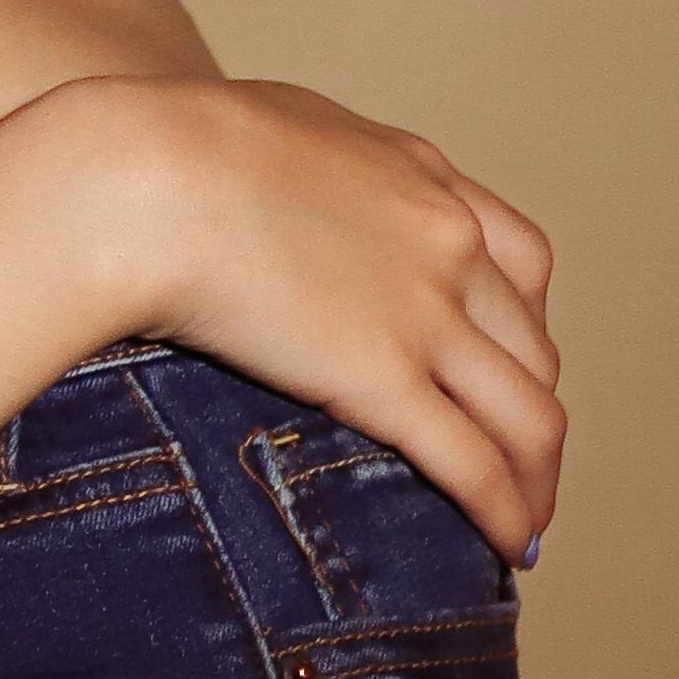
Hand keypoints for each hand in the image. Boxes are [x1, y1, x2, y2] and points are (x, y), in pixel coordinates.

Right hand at [46, 73, 566, 562]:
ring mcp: (423, 314)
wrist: (141, 174)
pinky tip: (512, 549)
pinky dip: (507, 512)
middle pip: (532, 345)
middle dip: (528, 405)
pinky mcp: (384, 380)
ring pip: (529, 414)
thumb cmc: (162, 144)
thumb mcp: (263, 129)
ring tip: (527, 521)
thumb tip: (267, 192)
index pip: (518, 258)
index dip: (523, 323)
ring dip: (537, 477)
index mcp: (416, 175)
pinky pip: (475, 464)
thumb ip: (300, 168)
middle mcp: (445, 242)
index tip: (500, 364)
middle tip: (510, 454)